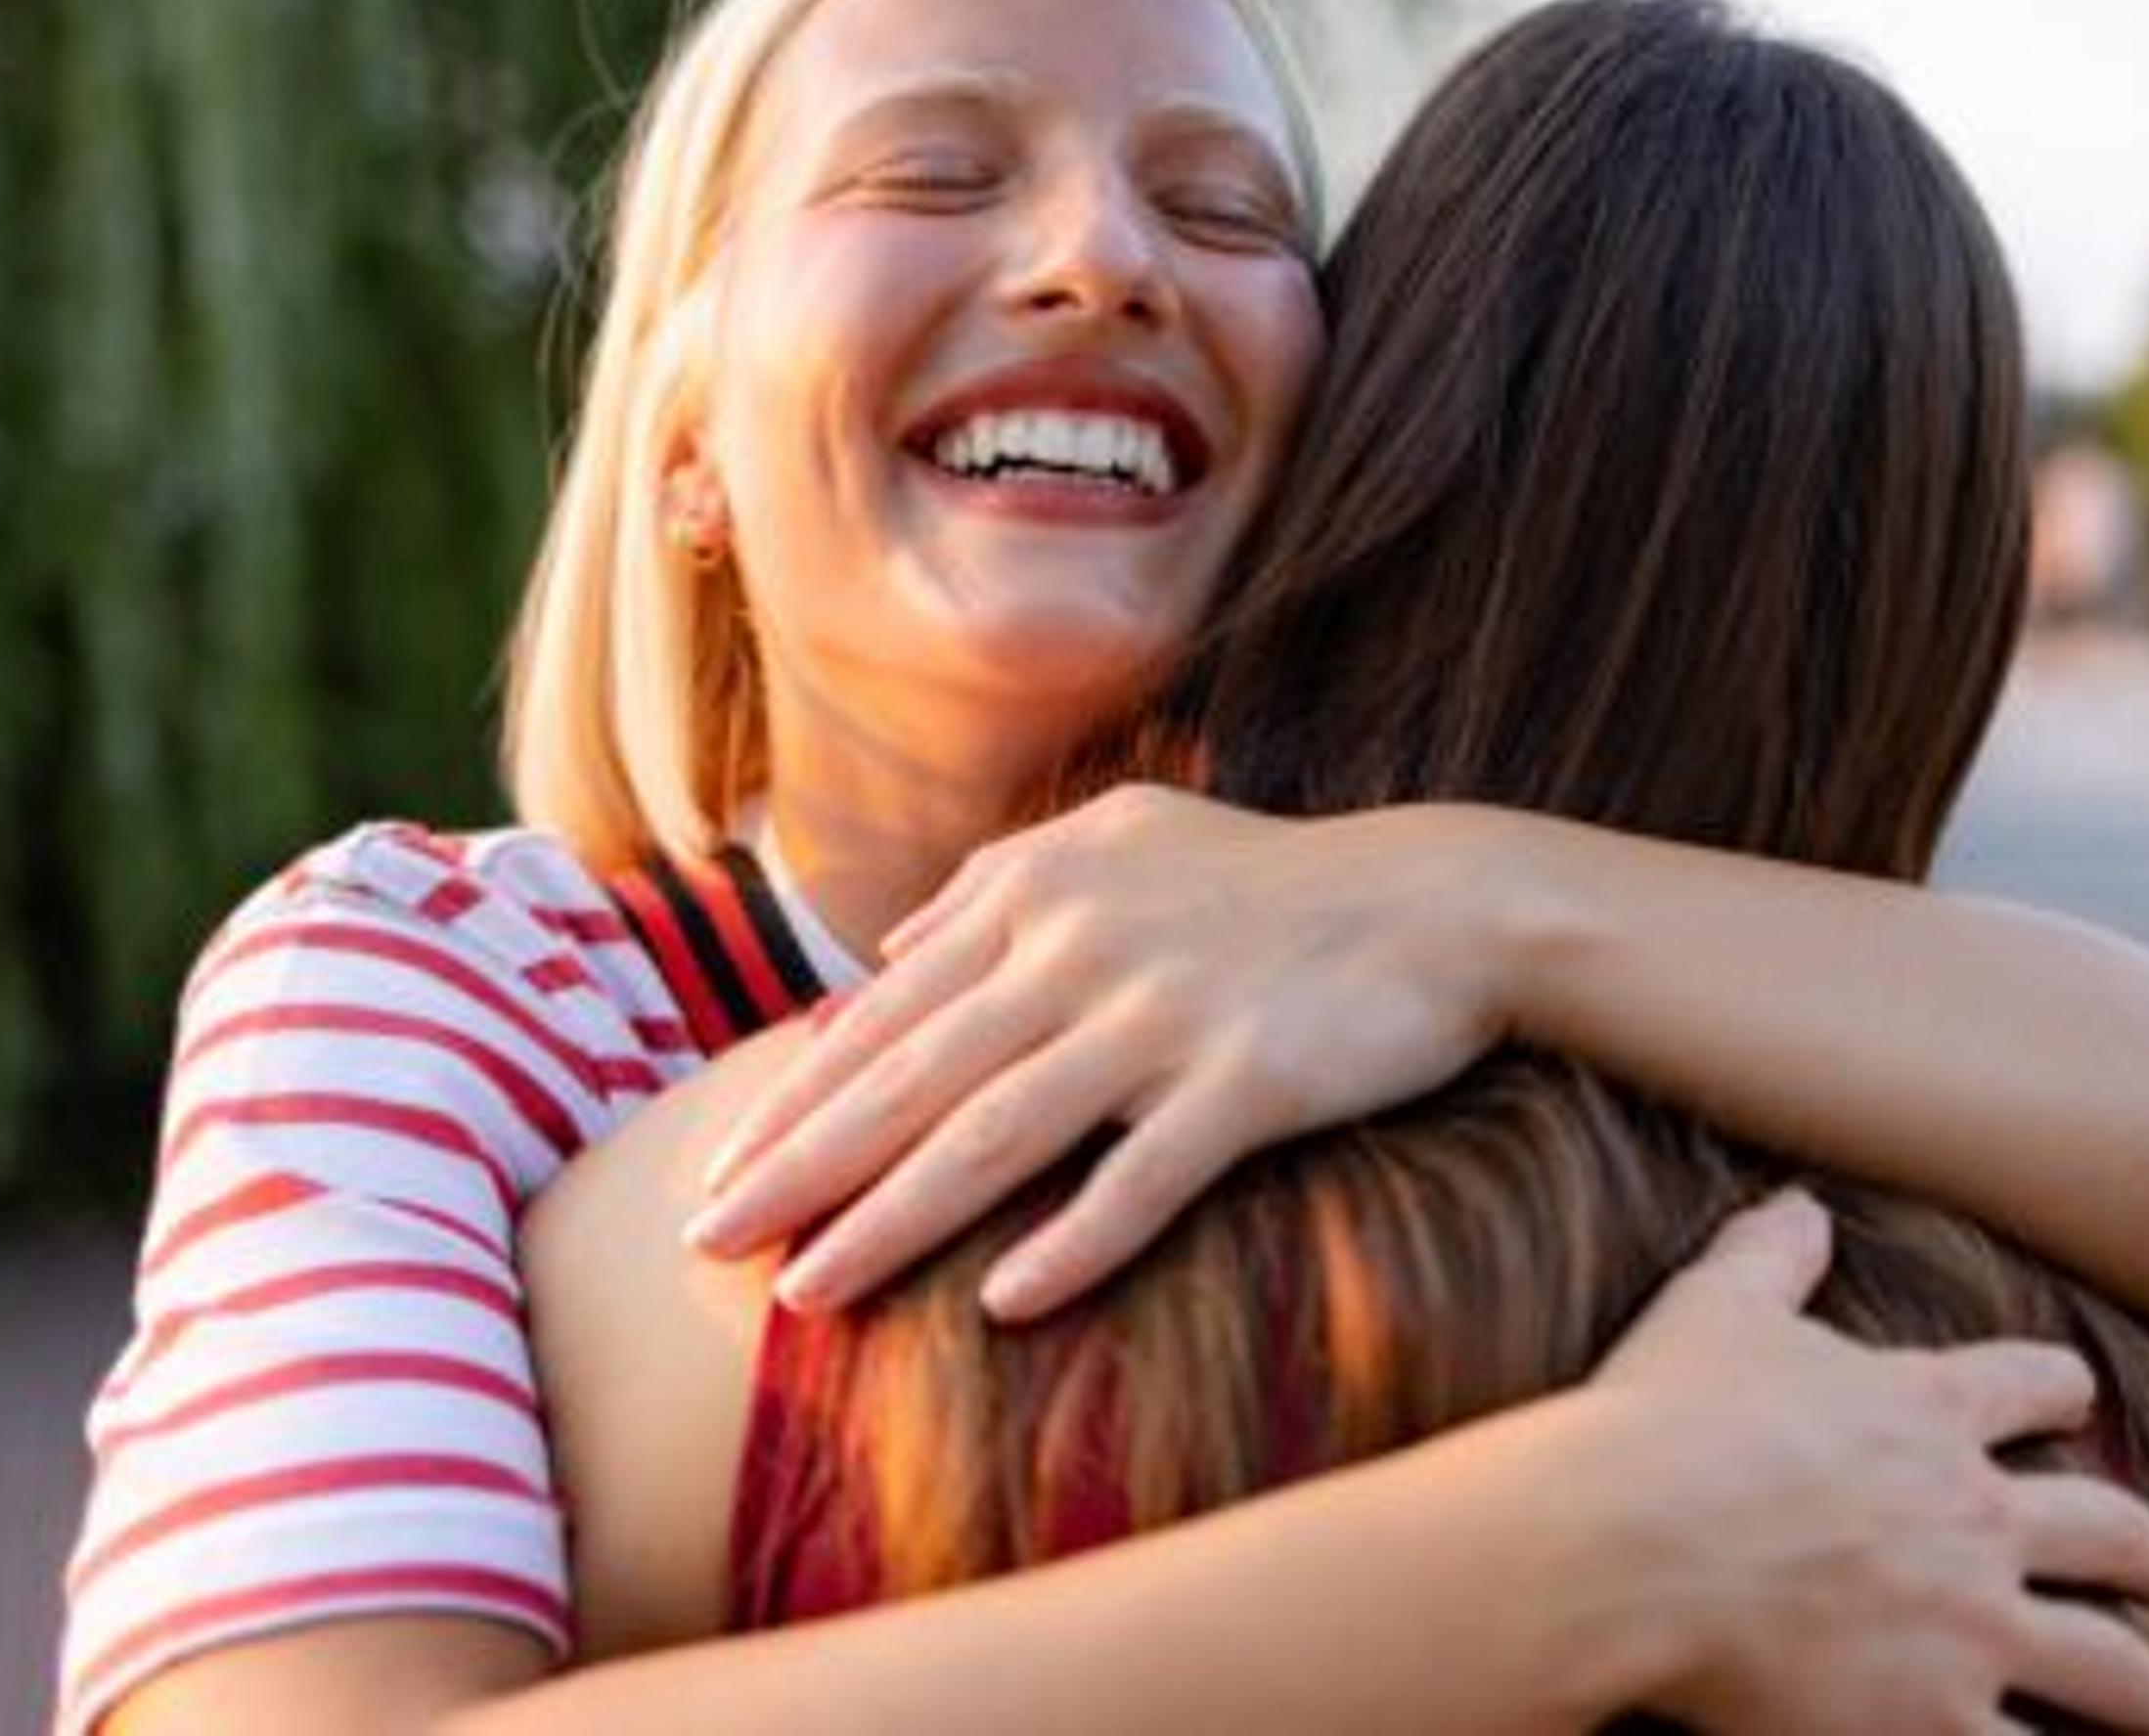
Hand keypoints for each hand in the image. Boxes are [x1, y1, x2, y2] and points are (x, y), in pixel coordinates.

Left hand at [688, 787, 1509, 1318]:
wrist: (1447, 901)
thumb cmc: (1277, 883)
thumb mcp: (1127, 841)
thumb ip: (1002, 886)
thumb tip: (889, 951)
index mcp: (1044, 887)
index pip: (888, 1006)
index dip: (794, 1094)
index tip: (716, 1168)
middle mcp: (1084, 943)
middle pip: (911, 1075)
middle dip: (796, 1166)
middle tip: (702, 1244)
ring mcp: (1166, 1012)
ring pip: (996, 1132)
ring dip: (891, 1220)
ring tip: (806, 1292)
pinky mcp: (1251, 1079)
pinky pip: (1144, 1178)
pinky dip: (1073, 1242)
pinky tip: (1008, 1306)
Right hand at [1576, 1194, 2148, 1734]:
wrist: (1636, 1537)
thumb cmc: (1668, 1420)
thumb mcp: (1716, 1309)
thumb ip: (1770, 1255)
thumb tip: (1800, 1205)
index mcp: (1927, 1411)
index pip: (2029, 1386)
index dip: (2057, 1392)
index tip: (2077, 1401)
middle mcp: (1975, 1517)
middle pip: (2102, 1529)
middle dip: (2144, 1546)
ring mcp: (1971, 1626)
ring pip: (2110, 1662)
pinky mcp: (1936, 1721)